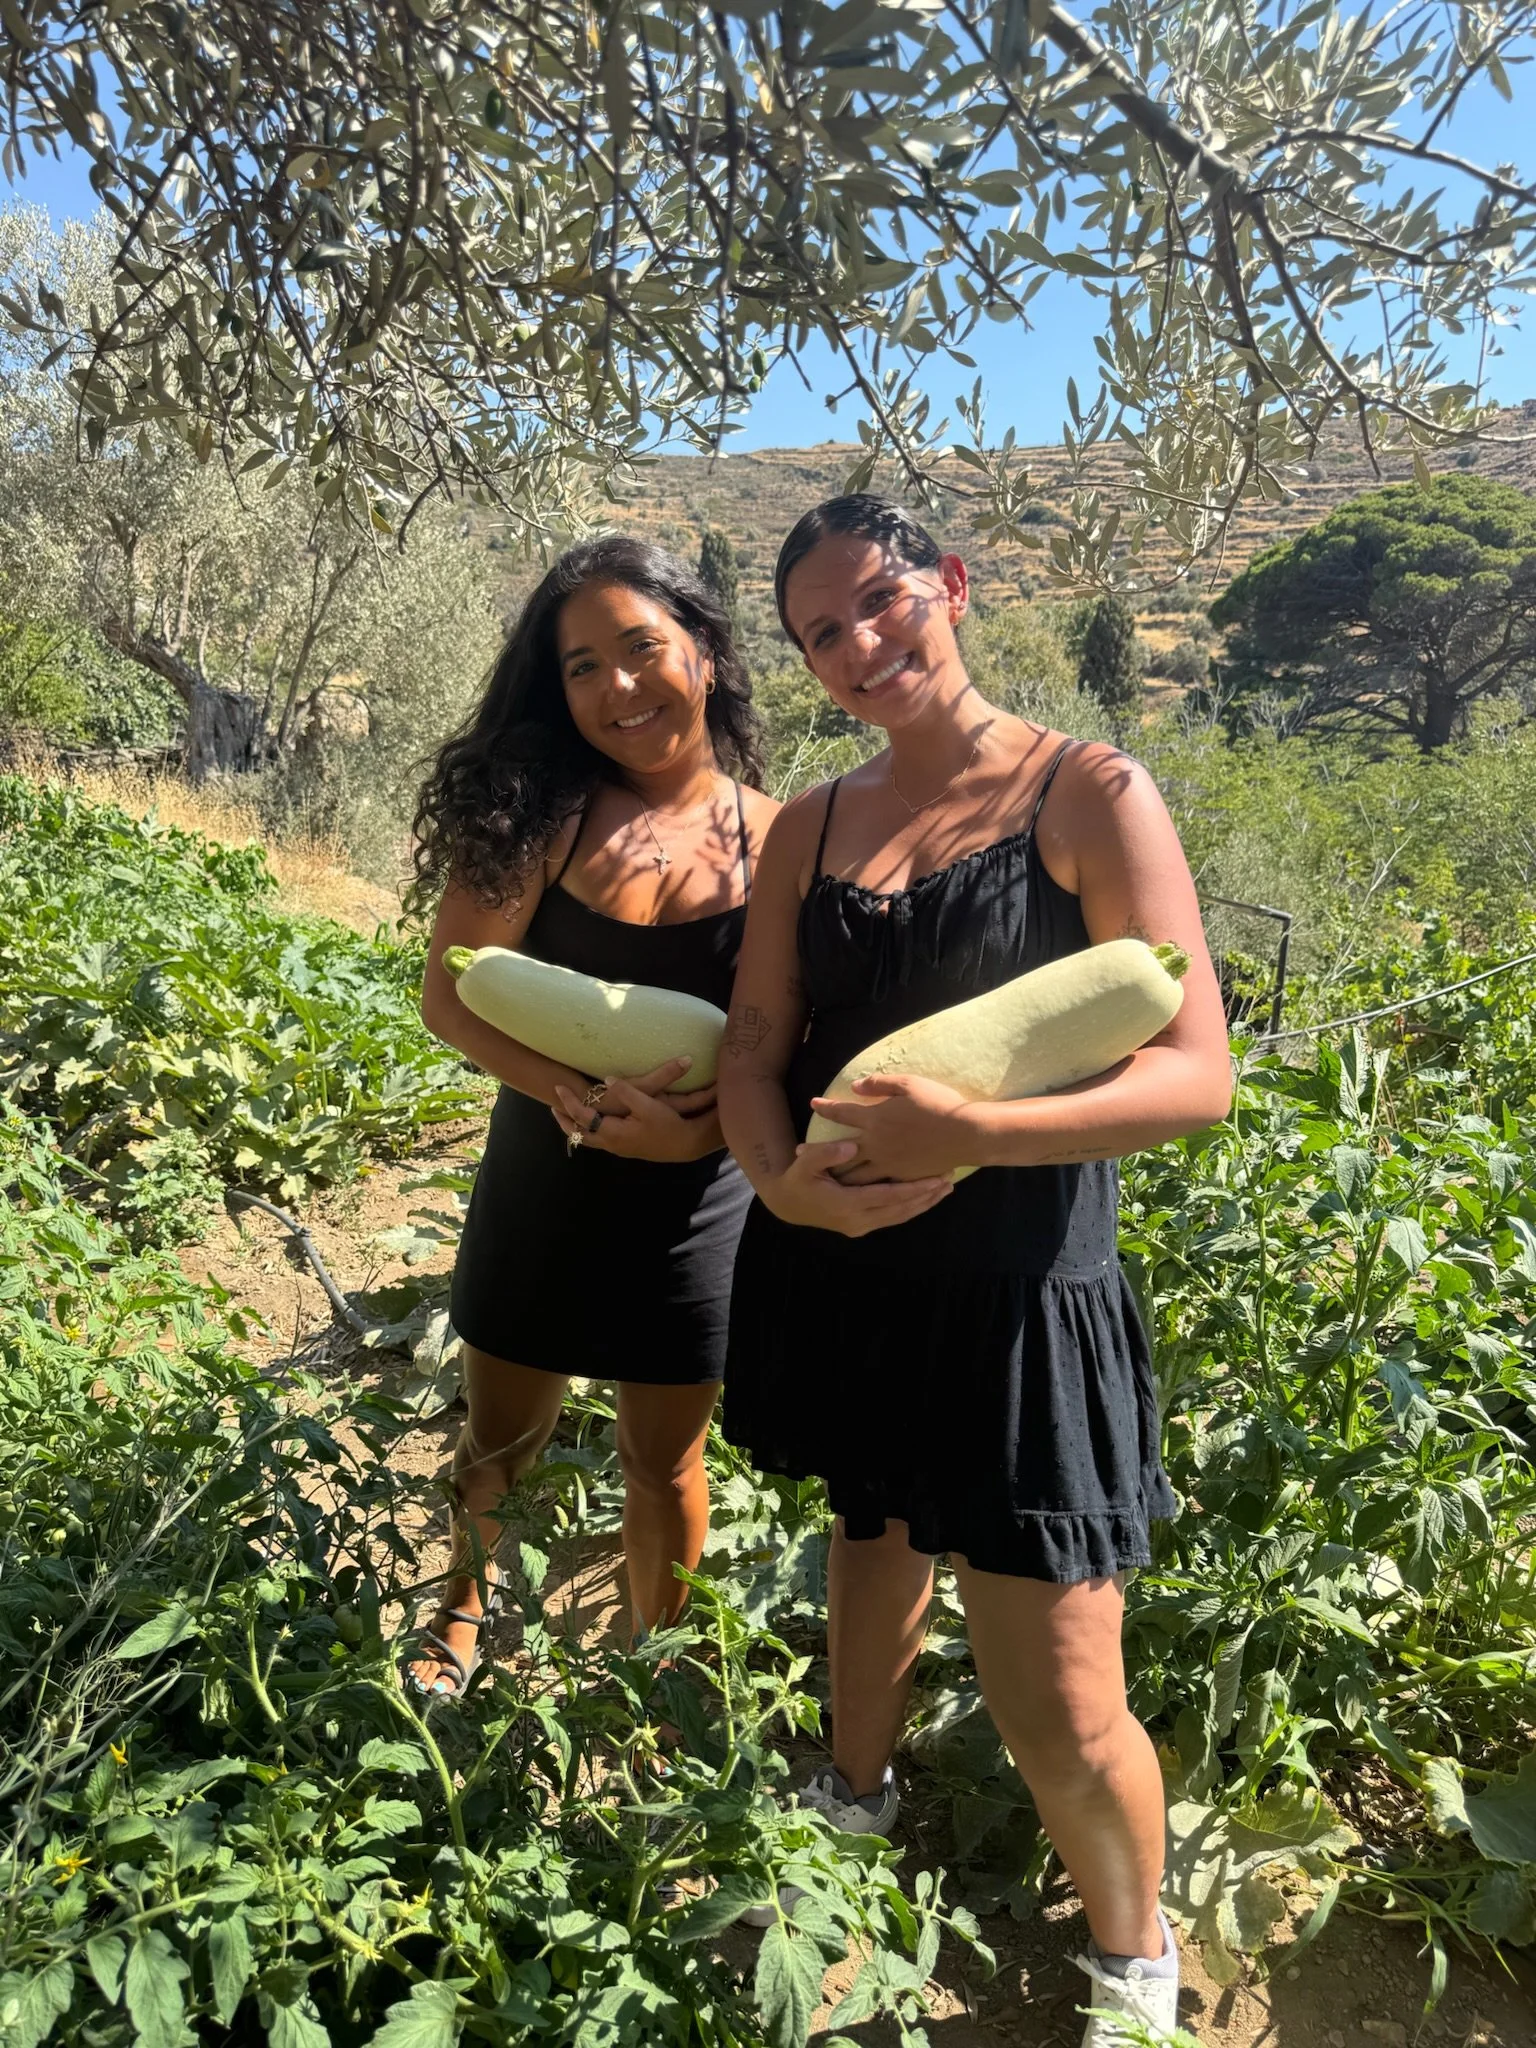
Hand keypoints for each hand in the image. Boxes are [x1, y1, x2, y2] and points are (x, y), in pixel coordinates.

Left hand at [552, 1057, 722, 1162]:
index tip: (558, 1087)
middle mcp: (611, 1143)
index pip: (582, 1117)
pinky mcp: (625, 1148)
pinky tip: (592, 1124)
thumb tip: (608, 1079)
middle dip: (564, 1120)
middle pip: (578, 1133)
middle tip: (553, 1106)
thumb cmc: (667, 1125)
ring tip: (566, 1116)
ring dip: (574, 1127)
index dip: (569, 1101)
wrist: (684, 1145)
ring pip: (588, 1139)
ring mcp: (618, 1148)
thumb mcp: (648, 1104)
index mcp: (613, 1132)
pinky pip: (598, 1140)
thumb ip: (627, 1091)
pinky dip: (588, 1131)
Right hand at [762, 1135, 953, 1236]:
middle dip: (925, 1197)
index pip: (887, 1196)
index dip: (912, 1188)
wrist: (788, 1206)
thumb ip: (826, 1153)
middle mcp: (857, 1220)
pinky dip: (911, 1208)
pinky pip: (892, 1218)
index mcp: (845, 1204)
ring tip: (946, 1189)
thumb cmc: (798, 1179)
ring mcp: (860, 1227)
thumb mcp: (804, 1163)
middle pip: (899, 1209)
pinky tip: (926, 1199)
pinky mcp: (862, 1227)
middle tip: (949, 1180)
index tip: (934, 1178)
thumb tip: (851, 1144)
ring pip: (899, 1216)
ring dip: (923, 1204)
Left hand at [808, 1075, 983, 1184]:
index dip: (826, 1107)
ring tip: (820, 1175)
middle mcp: (876, 1145)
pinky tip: (852, 1190)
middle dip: (818, 1151)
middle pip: (840, 1150)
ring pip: (854, 1173)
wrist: (967, 1134)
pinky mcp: (902, 1178)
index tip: (812, 1104)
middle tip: (799, 1153)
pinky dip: (860, 1188)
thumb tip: (856, 1085)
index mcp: (876, 1119)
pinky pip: (876, 1185)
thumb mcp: (910, 1084)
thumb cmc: (939, 1105)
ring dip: (835, 1173)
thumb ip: (880, 1084)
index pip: (843, 1113)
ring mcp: (888, 1164)